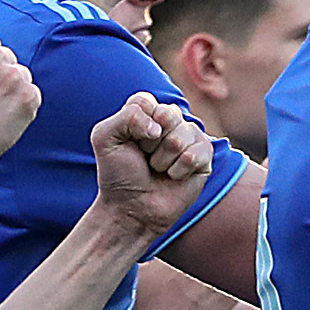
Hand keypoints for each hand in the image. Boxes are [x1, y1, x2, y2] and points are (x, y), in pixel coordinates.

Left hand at [88, 94, 213, 239]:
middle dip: (150, 143)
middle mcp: (170, 120)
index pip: (145, 101)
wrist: (131, 208)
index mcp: (147, 111)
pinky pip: (193, 156)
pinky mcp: (204, 157)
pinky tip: (172, 177)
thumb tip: (159, 128)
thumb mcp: (105, 138)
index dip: (135, 125)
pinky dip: (177, 171)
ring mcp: (190, 137)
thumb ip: (126, 116)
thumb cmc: (118, 173)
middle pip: (168, 114)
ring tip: (158, 169)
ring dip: (162, 160)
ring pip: (180, 137)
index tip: (129, 142)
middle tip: (145, 157)